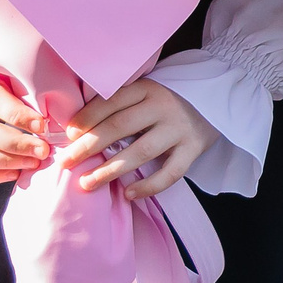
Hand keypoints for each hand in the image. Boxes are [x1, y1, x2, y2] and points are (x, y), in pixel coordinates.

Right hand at [0, 75, 49, 184]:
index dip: (17, 115)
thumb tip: (58, 116)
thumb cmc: (9, 82)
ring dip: (6, 162)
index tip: (42, 126)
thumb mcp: (17, 78)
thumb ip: (31, 93)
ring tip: (34, 163)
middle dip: (16, 144)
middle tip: (43, 151)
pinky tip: (16, 173)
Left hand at [53, 79, 223, 200]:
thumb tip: (76, 130)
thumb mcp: (145, 92)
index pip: (111, 102)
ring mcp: (180, 128)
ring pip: (141, 151)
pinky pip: (171, 172)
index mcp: (147, 88)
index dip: (87, 118)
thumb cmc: (166, 100)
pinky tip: (129, 193)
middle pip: (120, 127)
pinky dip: (149, 185)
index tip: (69, 134)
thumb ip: (118, 105)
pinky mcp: (194, 148)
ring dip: (110, 170)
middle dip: (88, 147)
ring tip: (87, 184)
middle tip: (66, 162)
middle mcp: (163, 106)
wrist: (216, 98)